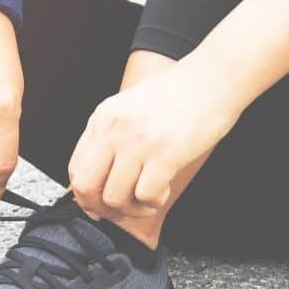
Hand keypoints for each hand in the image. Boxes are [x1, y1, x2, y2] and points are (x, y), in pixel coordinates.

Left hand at [68, 62, 242, 220]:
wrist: (213, 78)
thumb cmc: (177, 95)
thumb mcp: (129, 107)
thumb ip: (111, 135)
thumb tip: (101, 176)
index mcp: (102, 118)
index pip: (75, 169)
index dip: (84, 195)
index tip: (98, 204)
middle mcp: (113, 130)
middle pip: (86, 188)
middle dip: (101, 208)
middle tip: (121, 210)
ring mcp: (137, 142)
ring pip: (115, 197)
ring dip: (132, 209)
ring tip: (148, 198)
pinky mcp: (165, 154)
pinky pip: (146, 196)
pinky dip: (153, 202)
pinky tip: (164, 189)